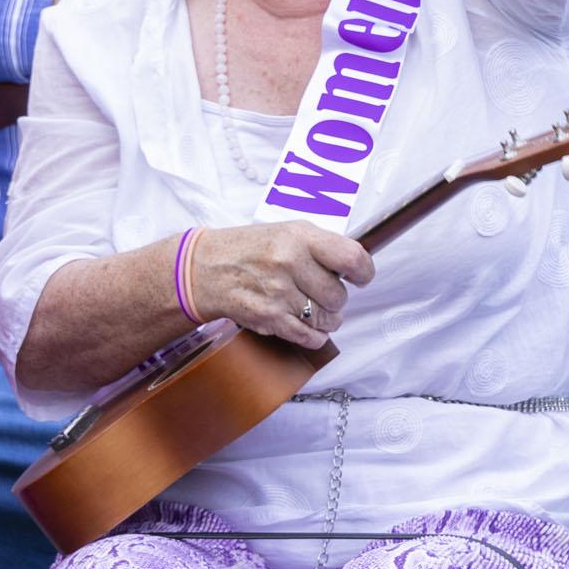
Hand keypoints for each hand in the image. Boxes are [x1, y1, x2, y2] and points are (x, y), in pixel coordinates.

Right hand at [187, 221, 374, 353]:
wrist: (205, 268)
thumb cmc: (249, 249)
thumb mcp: (287, 232)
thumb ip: (322, 247)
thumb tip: (356, 266)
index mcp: (299, 238)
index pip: (351, 258)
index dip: (363, 271)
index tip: (361, 276)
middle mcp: (289, 263)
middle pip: (339, 295)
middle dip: (334, 297)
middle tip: (320, 290)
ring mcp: (279, 293)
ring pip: (326, 319)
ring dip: (325, 318)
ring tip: (312, 307)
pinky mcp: (269, 318)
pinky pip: (309, 336)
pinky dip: (313, 335)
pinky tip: (306, 324)